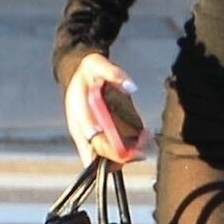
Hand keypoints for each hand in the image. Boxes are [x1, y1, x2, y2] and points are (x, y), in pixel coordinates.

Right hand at [63, 52, 148, 166]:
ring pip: (105, 160)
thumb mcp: (98, 64)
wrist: (81, 75)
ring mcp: (90, 138)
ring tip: (146, 137)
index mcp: (77, 114)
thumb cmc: (90, 72)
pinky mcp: (99, 139)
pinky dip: (127, 153)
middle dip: (122, 156)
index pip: (89, 136)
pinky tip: (141, 138)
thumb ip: (113, 73)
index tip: (124, 148)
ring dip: (127, 156)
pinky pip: (111, 155)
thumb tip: (130, 87)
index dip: (105, 145)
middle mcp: (82, 131)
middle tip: (142, 150)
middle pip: (98, 154)